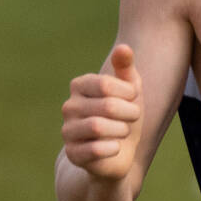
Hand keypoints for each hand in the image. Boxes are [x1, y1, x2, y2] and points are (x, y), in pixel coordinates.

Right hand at [61, 44, 143, 180]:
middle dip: (129, 113)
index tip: (132, 99)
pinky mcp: (72, 153)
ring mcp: (68, 131)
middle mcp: (69, 106)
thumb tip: (123, 47)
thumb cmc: (124, 116)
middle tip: (132, 118)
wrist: (120, 152)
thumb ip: (125, 67)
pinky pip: (94, 149)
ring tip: (123, 132)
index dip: (128, 93)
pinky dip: (113, 148)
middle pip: (107, 106)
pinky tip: (115, 148)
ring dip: (122, 130)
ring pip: (98, 126)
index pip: (106, 84)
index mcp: (79, 86)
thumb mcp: (130, 90)